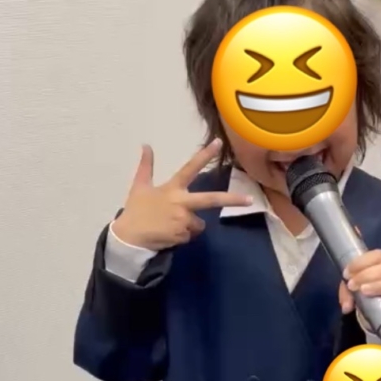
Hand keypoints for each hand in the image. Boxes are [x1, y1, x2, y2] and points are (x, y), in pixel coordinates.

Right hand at [112, 140, 252, 251]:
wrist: (129, 237)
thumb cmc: (135, 211)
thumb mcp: (139, 186)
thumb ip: (146, 166)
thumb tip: (146, 145)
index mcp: (172, 188)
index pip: (190, 168)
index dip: (204, 154)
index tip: (218, 142)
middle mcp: (181, 203)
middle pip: (211, 200)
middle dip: (232, 200)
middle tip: (250, 200)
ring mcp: (183, 220)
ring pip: (198, 224)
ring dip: (189, 225)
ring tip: (170, 225)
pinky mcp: (182, 235)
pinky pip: (189, 235)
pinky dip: (181, 236)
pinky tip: (168, 235)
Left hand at [339, 248, 380, 316]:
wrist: (371, 310)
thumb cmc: (362, 289)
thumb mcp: (350, 287)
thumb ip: (346, 292)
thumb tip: (346, 306)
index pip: (378, 256)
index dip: (361, 263)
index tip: (347, 274)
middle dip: (366, 275)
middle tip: (351, 285)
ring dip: (378, 286)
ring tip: (363, 291)